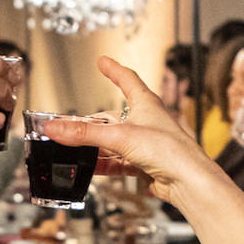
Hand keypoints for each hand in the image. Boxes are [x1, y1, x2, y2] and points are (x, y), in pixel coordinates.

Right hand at [39, 57, 239, 211]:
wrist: (188, 182)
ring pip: (112, 142)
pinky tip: (91, 167)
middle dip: (92, 123)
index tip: (103, 62)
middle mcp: (146, 122)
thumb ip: (86, 134)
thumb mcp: (121, 137)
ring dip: (95, 147)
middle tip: (70, 125)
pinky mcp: (144, 164)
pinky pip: (117, 161)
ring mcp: (144, 143)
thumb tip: (56, 128)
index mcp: (146, 104)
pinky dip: (104, 164)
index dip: (114, 69)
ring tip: (75, 149)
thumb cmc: (171, 152)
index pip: (128, 79)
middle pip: (112, 117)